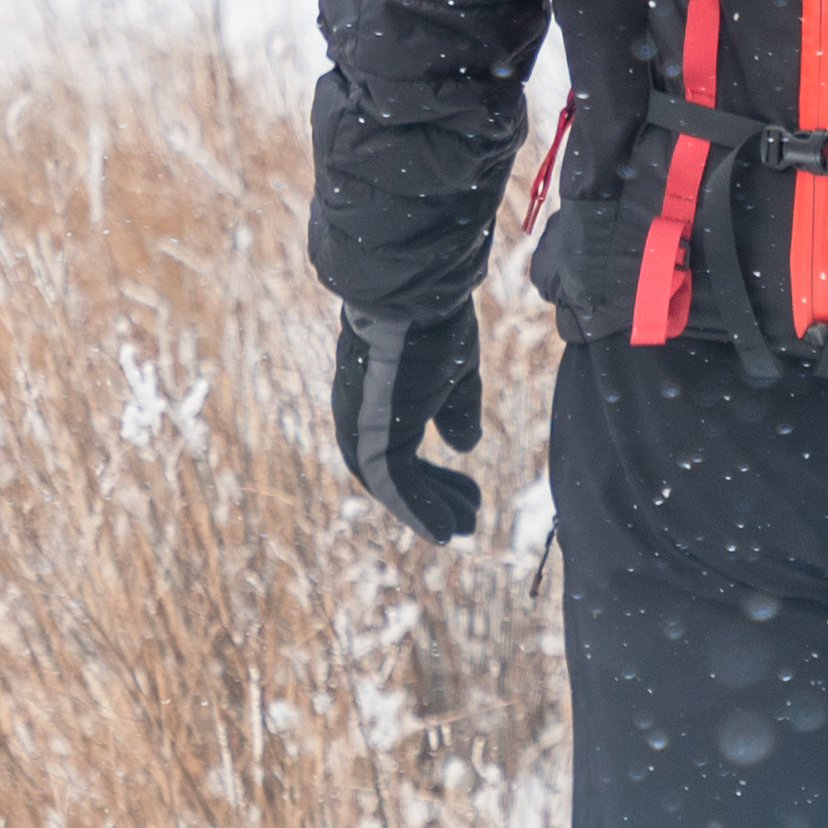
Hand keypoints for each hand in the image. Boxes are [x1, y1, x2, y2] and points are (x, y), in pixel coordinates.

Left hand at [329, 300, 486, 542]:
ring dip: (430, 509)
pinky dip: (420, 512)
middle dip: (432, 498)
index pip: (396, 451)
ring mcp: (360, 429)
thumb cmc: (434, 323)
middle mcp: (359, 418)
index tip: (465, 495)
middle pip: (391, 474)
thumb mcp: (454, 373)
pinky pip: (394, 489)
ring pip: (391, 486)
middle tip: (469, 518)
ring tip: (467, 524)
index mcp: (374, 399)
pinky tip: (448, 531)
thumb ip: (456, 409)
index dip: (430, 478)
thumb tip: (465, 445)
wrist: (414, 296)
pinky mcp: (371, 438)